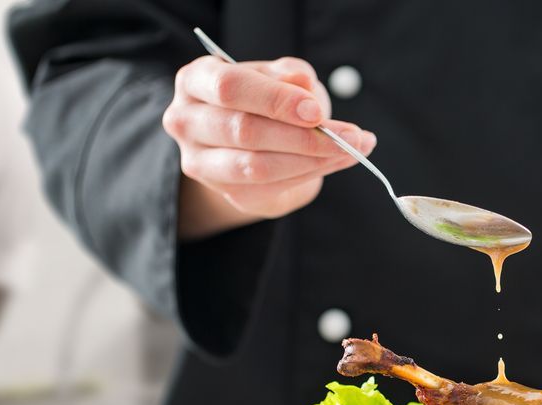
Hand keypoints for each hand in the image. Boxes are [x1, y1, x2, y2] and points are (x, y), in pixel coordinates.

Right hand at [163, 56, 376, 238]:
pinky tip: (338, 161)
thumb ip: (289, 75)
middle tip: (351, 135)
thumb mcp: (278, 77)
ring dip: (313, 159)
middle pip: (245, 130)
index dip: (276, 100)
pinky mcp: (228, 192)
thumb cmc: (264, 100)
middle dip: (304, 135)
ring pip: (258, 165)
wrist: (255, 143)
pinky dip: (312, 173)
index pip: (231, 87)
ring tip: (354, 148)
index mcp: (196, 81)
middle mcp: (187, 121)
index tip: (317, 111)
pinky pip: (272, 186)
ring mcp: (202, 163)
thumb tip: (302, 82)